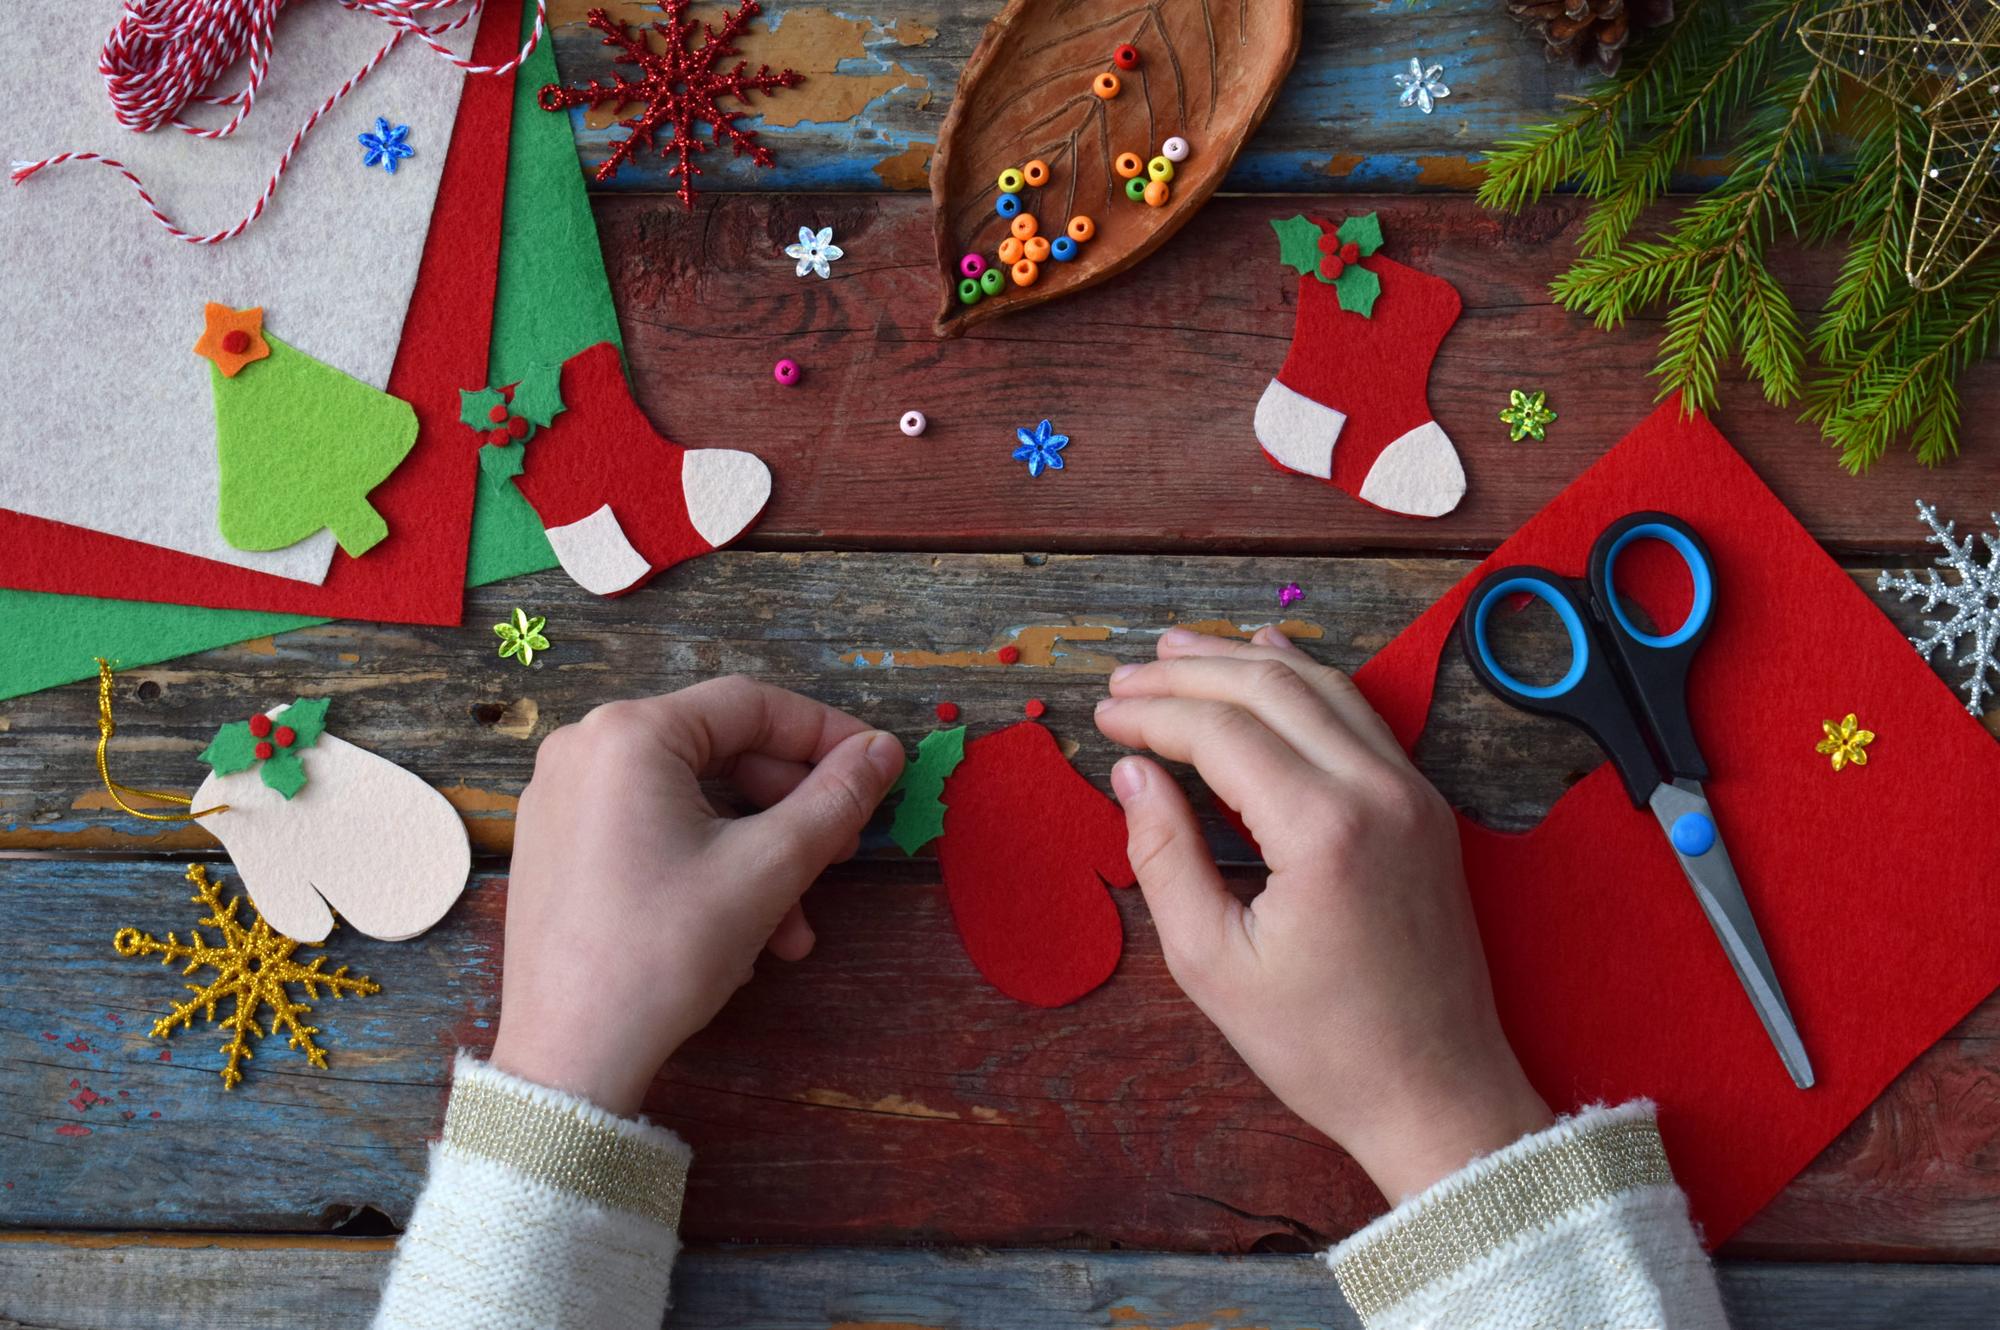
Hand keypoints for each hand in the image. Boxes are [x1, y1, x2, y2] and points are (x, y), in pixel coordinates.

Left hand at [490, 677, 905, 1116]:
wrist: (569, 1057)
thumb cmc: (664, 953)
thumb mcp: (768, 869)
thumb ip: (835, 798)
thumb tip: (884, 750)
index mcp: (628, 734)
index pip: (751, 705)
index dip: (826, 734)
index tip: (877, 770)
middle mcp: (583, 749)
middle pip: (720, 754)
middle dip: (791, 809)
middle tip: (840, 855)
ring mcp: (562, 799)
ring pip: (692, 802)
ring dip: (757, 854)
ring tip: (795, 926)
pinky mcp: (557, 847)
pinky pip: (653, 830)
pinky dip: (708, 866)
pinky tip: (743, 931)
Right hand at [1095, 626, 1551, 1201]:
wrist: (1436, 1093)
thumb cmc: (1321, 1046)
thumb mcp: (1212, 965)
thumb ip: (1164, 856)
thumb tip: (1131, 774)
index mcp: (1323, 830)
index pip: (1221, 732)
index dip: (1152, 715)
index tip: (1102, 716)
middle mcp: (1378, 792)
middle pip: (1270, 689)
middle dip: (1188, 673)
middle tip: (1124, 676)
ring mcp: (1412, 794)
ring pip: (1321, 687)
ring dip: (1245, 660)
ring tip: (1178, 650)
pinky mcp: (1426, 808)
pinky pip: (1360, 716)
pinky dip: (1307, 680)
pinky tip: (1271, 658)